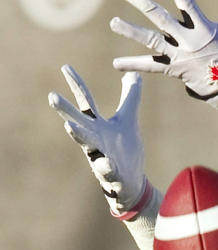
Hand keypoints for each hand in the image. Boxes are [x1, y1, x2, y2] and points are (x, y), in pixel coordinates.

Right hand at [48, 65, 149, 216]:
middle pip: (78, 122)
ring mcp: (101, 157)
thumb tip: (132, 74)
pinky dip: (106, 169)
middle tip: (52, 95)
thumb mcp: (128, 121)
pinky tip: (107, 166)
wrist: (131, 183)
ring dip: (78, 136)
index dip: (76, 84)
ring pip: (88, 147)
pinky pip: (108, 173)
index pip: (85, 102)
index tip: (65, 66)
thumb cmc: (124, 150)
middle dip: (65, 110)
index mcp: (98, 126)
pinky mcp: (113, 176)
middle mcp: (95, 140)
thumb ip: (130, 98)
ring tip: (69, 126)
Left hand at [110, 0, 217, 117]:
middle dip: (144, 3)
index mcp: (203, 27)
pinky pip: (151, 67)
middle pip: (161, 18)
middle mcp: (188, 40)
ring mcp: (179, 55)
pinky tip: (116, 63)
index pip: (186, 2)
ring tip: (114, 22)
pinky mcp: (175, 70)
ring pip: (151, 41)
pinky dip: (134, 65)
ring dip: (131, 31)